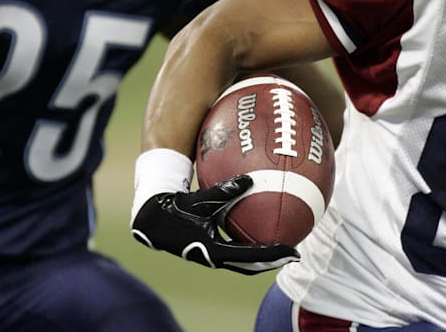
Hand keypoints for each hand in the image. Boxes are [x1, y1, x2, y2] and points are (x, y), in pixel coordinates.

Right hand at [131, 175, 298, 274]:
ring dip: (262, 258)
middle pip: (251, 266)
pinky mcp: (209, 251)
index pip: (251, 256)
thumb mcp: (200, 199)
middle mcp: (214, 258)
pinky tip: (259, 231)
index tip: (292, 251)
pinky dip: (249, 247)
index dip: (273, 255)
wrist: (152, 221)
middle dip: (272, 262)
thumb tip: (249, 179)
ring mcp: (211, 257)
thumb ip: (224, 191)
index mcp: (213, 251)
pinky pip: (235, 251)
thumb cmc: (175, 208)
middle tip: (293, 254)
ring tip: (281, 248)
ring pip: (243, 263)